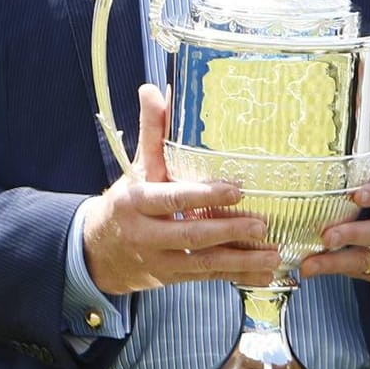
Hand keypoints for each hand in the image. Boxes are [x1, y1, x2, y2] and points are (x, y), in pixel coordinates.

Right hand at [80, 84, 280, 294]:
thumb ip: (151, 132)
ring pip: (203, 264)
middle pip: (191, 234)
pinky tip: (264, 275)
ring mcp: (160, 261)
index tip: (237, 190)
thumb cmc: (125, 202)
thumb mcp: (135, 168)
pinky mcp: (171, 277)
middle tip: (261, 224)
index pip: (172, 199)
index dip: (204, 196)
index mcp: (136, 203)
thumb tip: (154, 89)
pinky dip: (236, 277)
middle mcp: (147, 235)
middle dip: (228, 231)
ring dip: (240, 261)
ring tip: (273, 256)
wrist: (96, 252)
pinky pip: (206, 278)